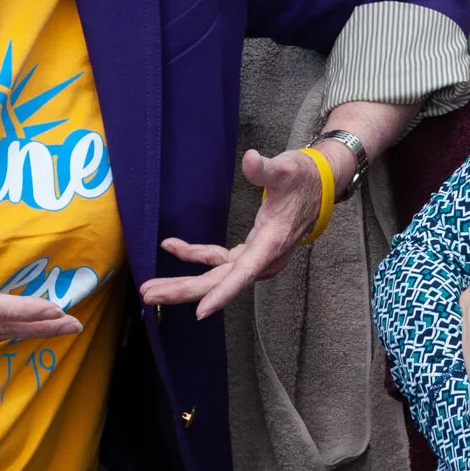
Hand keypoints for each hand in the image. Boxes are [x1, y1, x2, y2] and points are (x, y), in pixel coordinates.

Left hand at [138, 145, 337, 317]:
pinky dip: (195, 255)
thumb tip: (251, 159)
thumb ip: (266, 169)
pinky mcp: (250, 252)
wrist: (320, 187)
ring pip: (216, 277)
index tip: (201, 311)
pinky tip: (173, 247)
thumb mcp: (288, 169)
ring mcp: (256, 258)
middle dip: (185, 290)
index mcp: (272, 242)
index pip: (245, 272)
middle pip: (221, 282)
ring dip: (184, 282)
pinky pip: (218, 260)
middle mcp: (264, 258)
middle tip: (150, 295)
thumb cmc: (304, 179)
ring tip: (151, 289)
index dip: (223, 293)